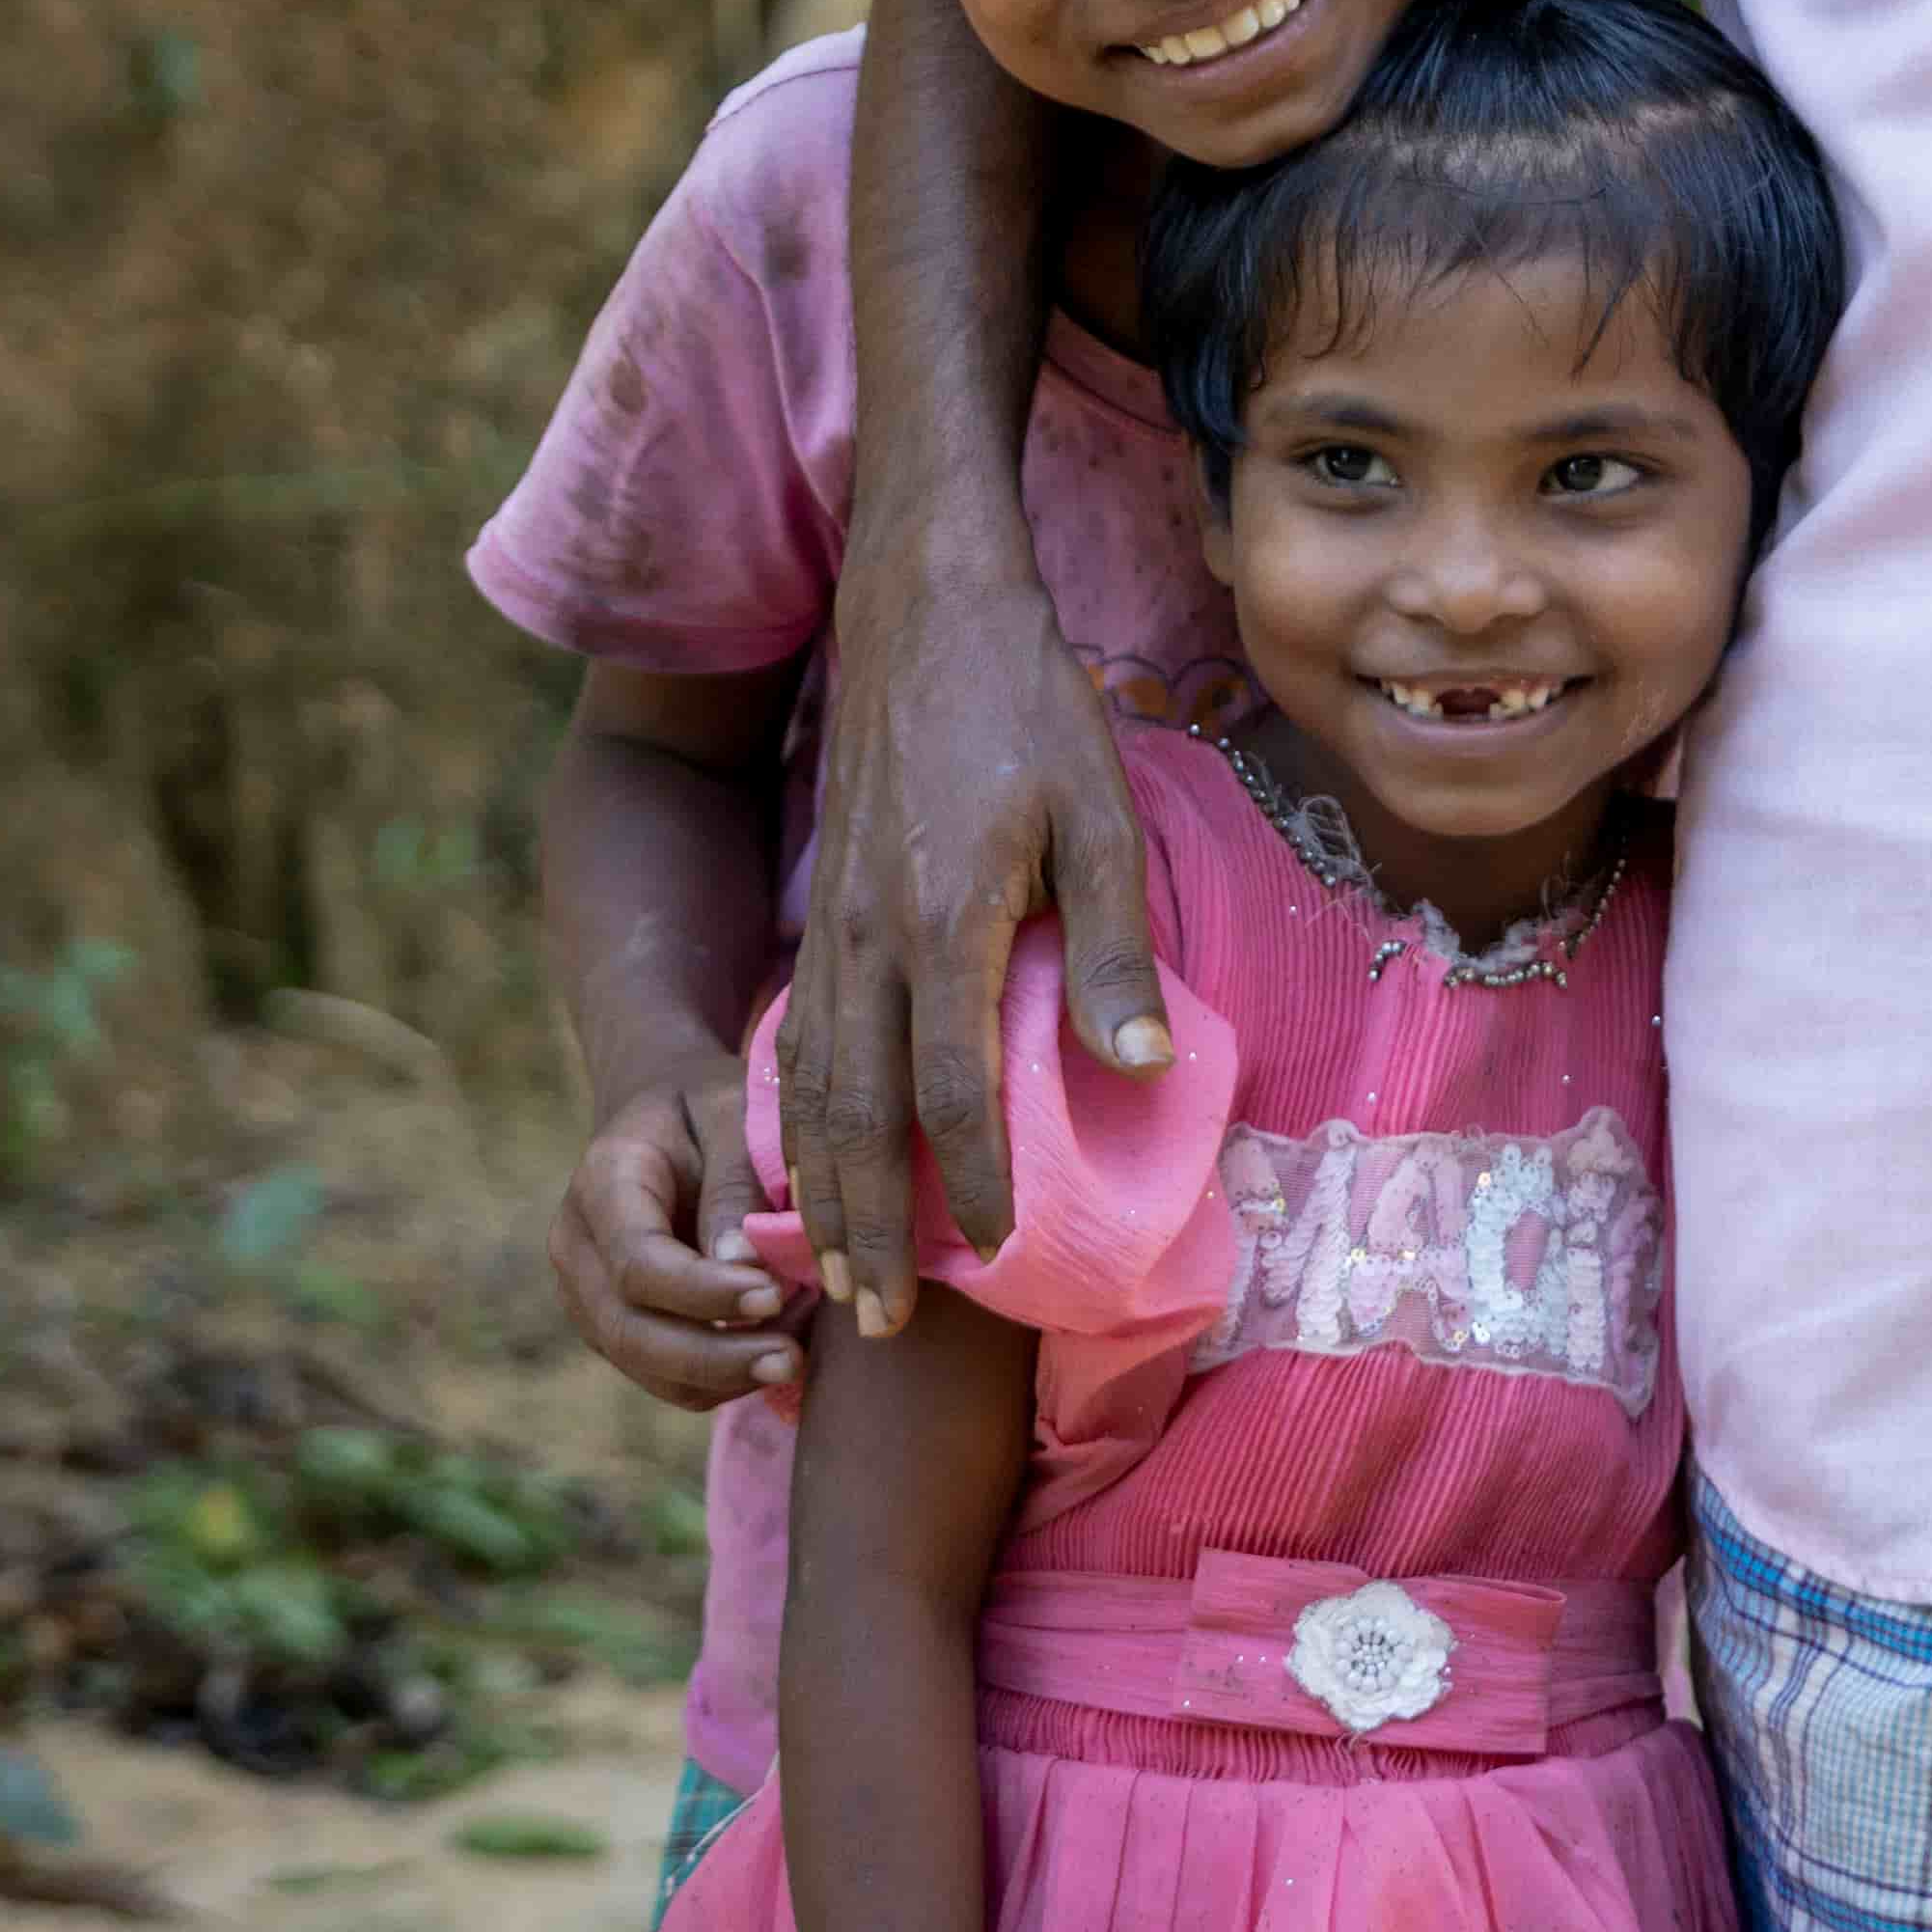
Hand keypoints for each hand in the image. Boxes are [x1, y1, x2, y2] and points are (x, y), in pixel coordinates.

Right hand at [552, 1077, 793, 1413]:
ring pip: (649, 1369)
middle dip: (715, 1358)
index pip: (638, 1261)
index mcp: (601, 1182)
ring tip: (799, 1345)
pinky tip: (778, 1342)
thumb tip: (746, 1270)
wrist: (667, 1121)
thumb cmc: (709, 1110)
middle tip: (793, 1358)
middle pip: (631, 1332)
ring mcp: (588, 1297)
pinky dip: (725, 1379)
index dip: (704, 1292)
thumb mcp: (732, 1116)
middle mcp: (577, 1248)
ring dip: (727, 1375)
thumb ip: (737, 1185)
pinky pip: (668, 1379)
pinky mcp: (619, 1331)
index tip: (775, 1295)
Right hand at [784, 545, 1160, 1340]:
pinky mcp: (818, 904)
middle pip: (855, 1116)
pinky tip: (805, 1165)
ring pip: (808, 1086)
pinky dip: (793, 1119)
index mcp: (947, 920)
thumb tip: (1139, 1072)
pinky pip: (794, 1039)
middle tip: (870, 1324)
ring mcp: (831, 922)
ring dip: (815, 1189)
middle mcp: (870, 936)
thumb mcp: (1102, 814)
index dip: (973, 1186)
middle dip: (864, 1227)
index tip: (996, 1259)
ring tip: (824, 1276)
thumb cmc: (1032, 706)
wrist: (925, 606)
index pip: (950, 1091)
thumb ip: (1114, 947)